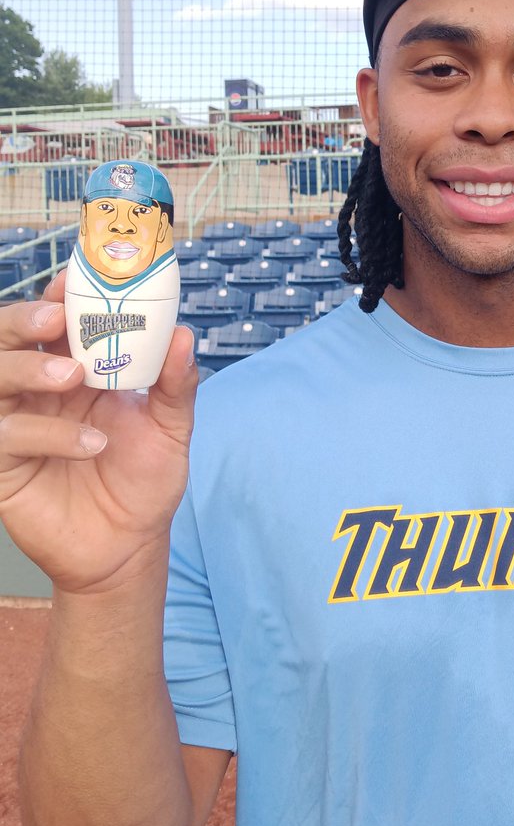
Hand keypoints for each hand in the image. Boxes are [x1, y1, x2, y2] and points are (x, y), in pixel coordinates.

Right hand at [0, 271, 197, 593]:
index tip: (75, 280)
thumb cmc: (145, 480)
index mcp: (73, 370)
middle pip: (8, 340)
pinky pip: (8, 436)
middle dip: (24, 320)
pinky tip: (90, 444)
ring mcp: (17, 426)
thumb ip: (175, 383)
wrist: (130, 546)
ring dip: (29, 369)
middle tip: (56, 318)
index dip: (58, 297)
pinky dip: (46, 433)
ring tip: (74, 377)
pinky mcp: (4, 467)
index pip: (53, 322)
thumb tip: (183, 334)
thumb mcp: (171, 427)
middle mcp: (38, 391)